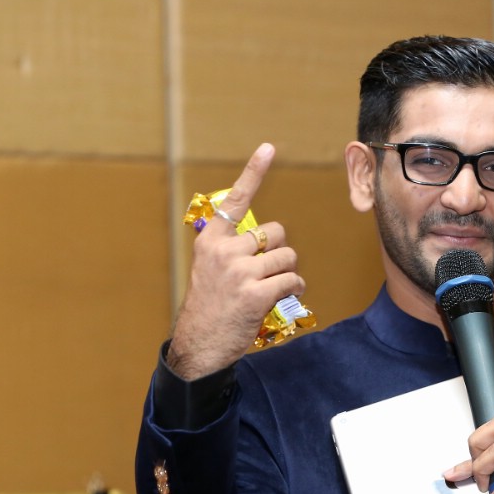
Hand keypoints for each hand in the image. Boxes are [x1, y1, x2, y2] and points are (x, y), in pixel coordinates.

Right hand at [166, 143, 304, 379]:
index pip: (235, 200)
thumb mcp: (209, 270)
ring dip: (289, 273)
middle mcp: (223, 251)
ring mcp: (239, 272)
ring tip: (274, 288)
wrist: (198, 345)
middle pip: (275, 233)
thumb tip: (263, 238)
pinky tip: (283, 299)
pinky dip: (294, 290)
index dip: (254, 172)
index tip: (268, 148)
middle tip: (266, 272)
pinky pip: (292, 280)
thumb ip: (230, 250)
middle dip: (279, 252)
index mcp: (211, 241)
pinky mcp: (256, 293)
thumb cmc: (210, 308)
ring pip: (287, 257)